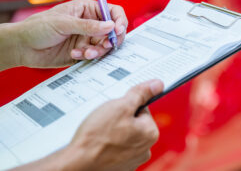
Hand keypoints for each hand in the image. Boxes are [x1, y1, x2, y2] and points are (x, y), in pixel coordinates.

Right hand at [12, 80, 163, 170]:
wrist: (76, 164)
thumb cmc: (97, 137)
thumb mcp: (120, 106)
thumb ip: (140, 94)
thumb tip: (157, 85)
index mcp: (150, 133)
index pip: (143, 109)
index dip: (127, 106)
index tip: (115, 110)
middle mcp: (144, 149)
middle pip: (134, 123)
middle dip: (120, 119)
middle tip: (105, 121)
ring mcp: (131, 160)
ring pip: (124, 136)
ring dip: (113, 132)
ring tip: (100, 133)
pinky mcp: (118, 166)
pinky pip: (115, 149)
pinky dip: (108, 145)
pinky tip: (98, 144)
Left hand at [13, 0, 127, 67]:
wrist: (22, 47)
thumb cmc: (38, 27)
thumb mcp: (63, 23)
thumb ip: (88, 26)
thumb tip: (110, 26)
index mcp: (88, 9)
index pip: (113, 12)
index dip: (119, 21)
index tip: (118, 31)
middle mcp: (90, 23)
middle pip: (113, 31)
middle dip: (110, 39)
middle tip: (104, 46)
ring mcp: (87, 38)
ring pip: (105, 45)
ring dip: (98, 50)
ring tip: (85, 53)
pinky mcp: (83, 52)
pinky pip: (94, 56)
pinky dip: (87, 57)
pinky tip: (74, 54)